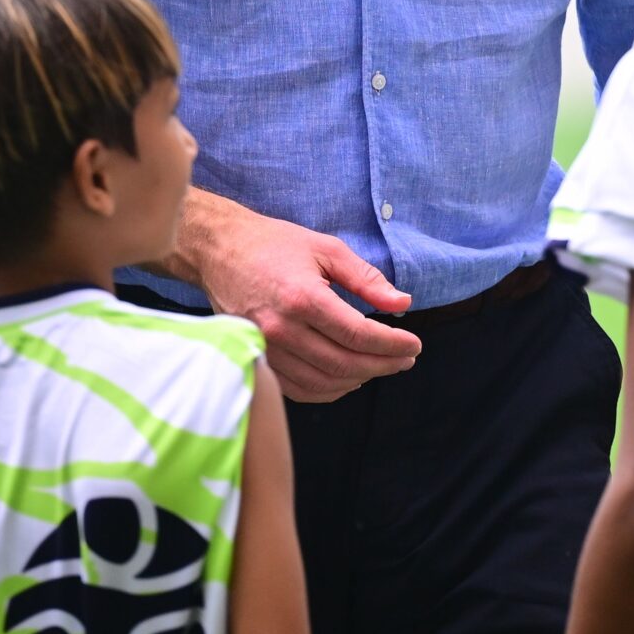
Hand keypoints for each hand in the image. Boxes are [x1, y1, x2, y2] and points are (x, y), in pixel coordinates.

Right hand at [188, 197, 421, 402]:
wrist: (219, 251)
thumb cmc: (274, 244)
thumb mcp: (327, 249)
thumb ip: (366, 278)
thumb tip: (401, 302)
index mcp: (303, 297)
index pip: (358, 335)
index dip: (392, 344)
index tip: (414, 344)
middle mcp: (281, 329)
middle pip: (343, 364)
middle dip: (382, 365)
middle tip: (406, 359)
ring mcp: (265, 348)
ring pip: (322, 382)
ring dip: (358, 379)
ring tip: (381, 366)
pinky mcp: (255, 358)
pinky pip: (297, 388)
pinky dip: (327, 389)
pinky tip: (347, 377)